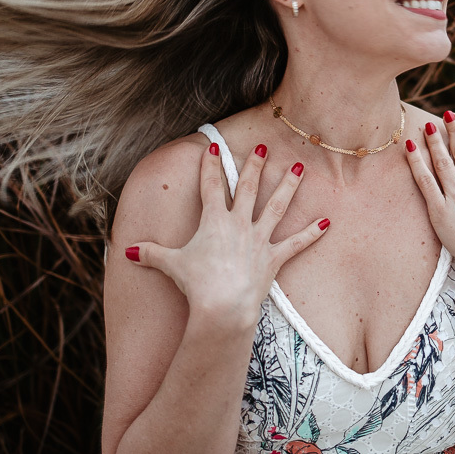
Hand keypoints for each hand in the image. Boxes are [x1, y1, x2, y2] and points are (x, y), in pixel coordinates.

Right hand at [123, 142, 329, 326]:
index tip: (213, 146)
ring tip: (300, 167)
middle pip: (249, 188)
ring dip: (289, 186)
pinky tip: (327, 222)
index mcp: (214, 221)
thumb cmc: (196, 285)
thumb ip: (151, 254)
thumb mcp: (170, 265)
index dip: (211, 165)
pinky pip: (296, 243)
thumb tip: (128, 251)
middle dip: (256, 165)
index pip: (211, 186)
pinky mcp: (274, 259)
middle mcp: (239, 224)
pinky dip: (312, 233)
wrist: (222, 306)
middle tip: (264, 146)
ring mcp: (259, 240)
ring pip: (277, 206)